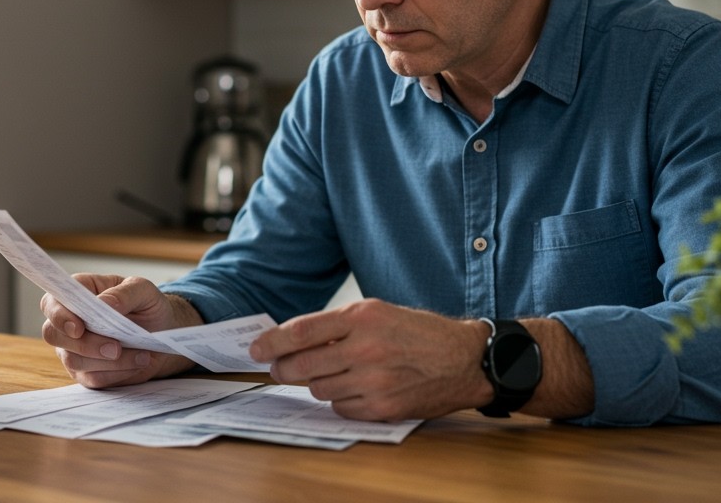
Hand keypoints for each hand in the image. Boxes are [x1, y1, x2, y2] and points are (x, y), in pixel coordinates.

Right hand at [39, 273, 199, 388]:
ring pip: (73, 360)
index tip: (79, 327)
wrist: (163, 334)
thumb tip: (104, 304)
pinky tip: (137, 363)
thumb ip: (124, 293)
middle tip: (115, 348)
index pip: (51, 303)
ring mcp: (73, 349)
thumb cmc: (147, 305)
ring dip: (108, 362)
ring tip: (140, 355)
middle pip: (53, 335)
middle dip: (84, 344)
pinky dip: (117, 373)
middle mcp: (69, 321)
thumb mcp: (144, 290)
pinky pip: (92, 378)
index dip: (59, 315)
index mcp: (78, 293)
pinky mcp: (86, 372)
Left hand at [249, 299, 491, 421]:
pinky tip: (354, 389)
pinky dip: (340, 401)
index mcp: (362, 317)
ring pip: (318, 389)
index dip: (271, 343)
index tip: (256, 350)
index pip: (301, 332)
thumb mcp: (379, 312)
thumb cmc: (419, 333)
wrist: (464, 359)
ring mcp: (374, 380)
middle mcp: (366, 348)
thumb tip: (292, 341)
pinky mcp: (383, 407)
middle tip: (279, 369)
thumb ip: (338, 325)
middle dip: (283, 369)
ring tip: (332, 374)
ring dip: (316, 384)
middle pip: (302, 365)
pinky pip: (341, 408)